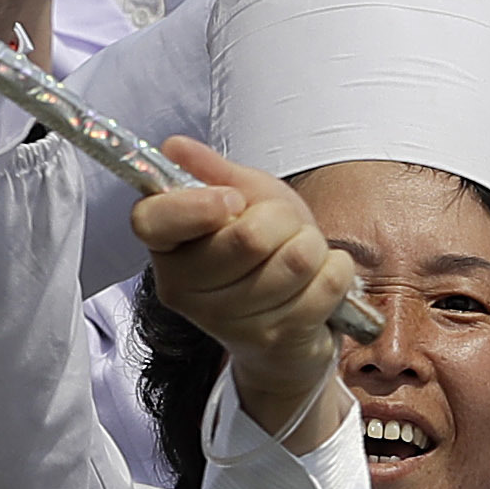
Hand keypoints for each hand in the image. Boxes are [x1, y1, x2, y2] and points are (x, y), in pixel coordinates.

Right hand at [132, 138, 357, 440]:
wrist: (289, 328)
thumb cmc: (263, 251)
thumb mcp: (241, 199)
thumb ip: (212, 173)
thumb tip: (176, 146)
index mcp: (166, 245)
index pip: (152, 220)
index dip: (196, 206)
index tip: (232, 200)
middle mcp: (183, 288)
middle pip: (249, 237)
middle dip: (284, 220)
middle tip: (281, 230)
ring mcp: (226, 321)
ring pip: (296, 260)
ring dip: (313, 245)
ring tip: (300, 255)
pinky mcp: (272, 342)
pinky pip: (328, 282)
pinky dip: (337, 269)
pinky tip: (319, 278)